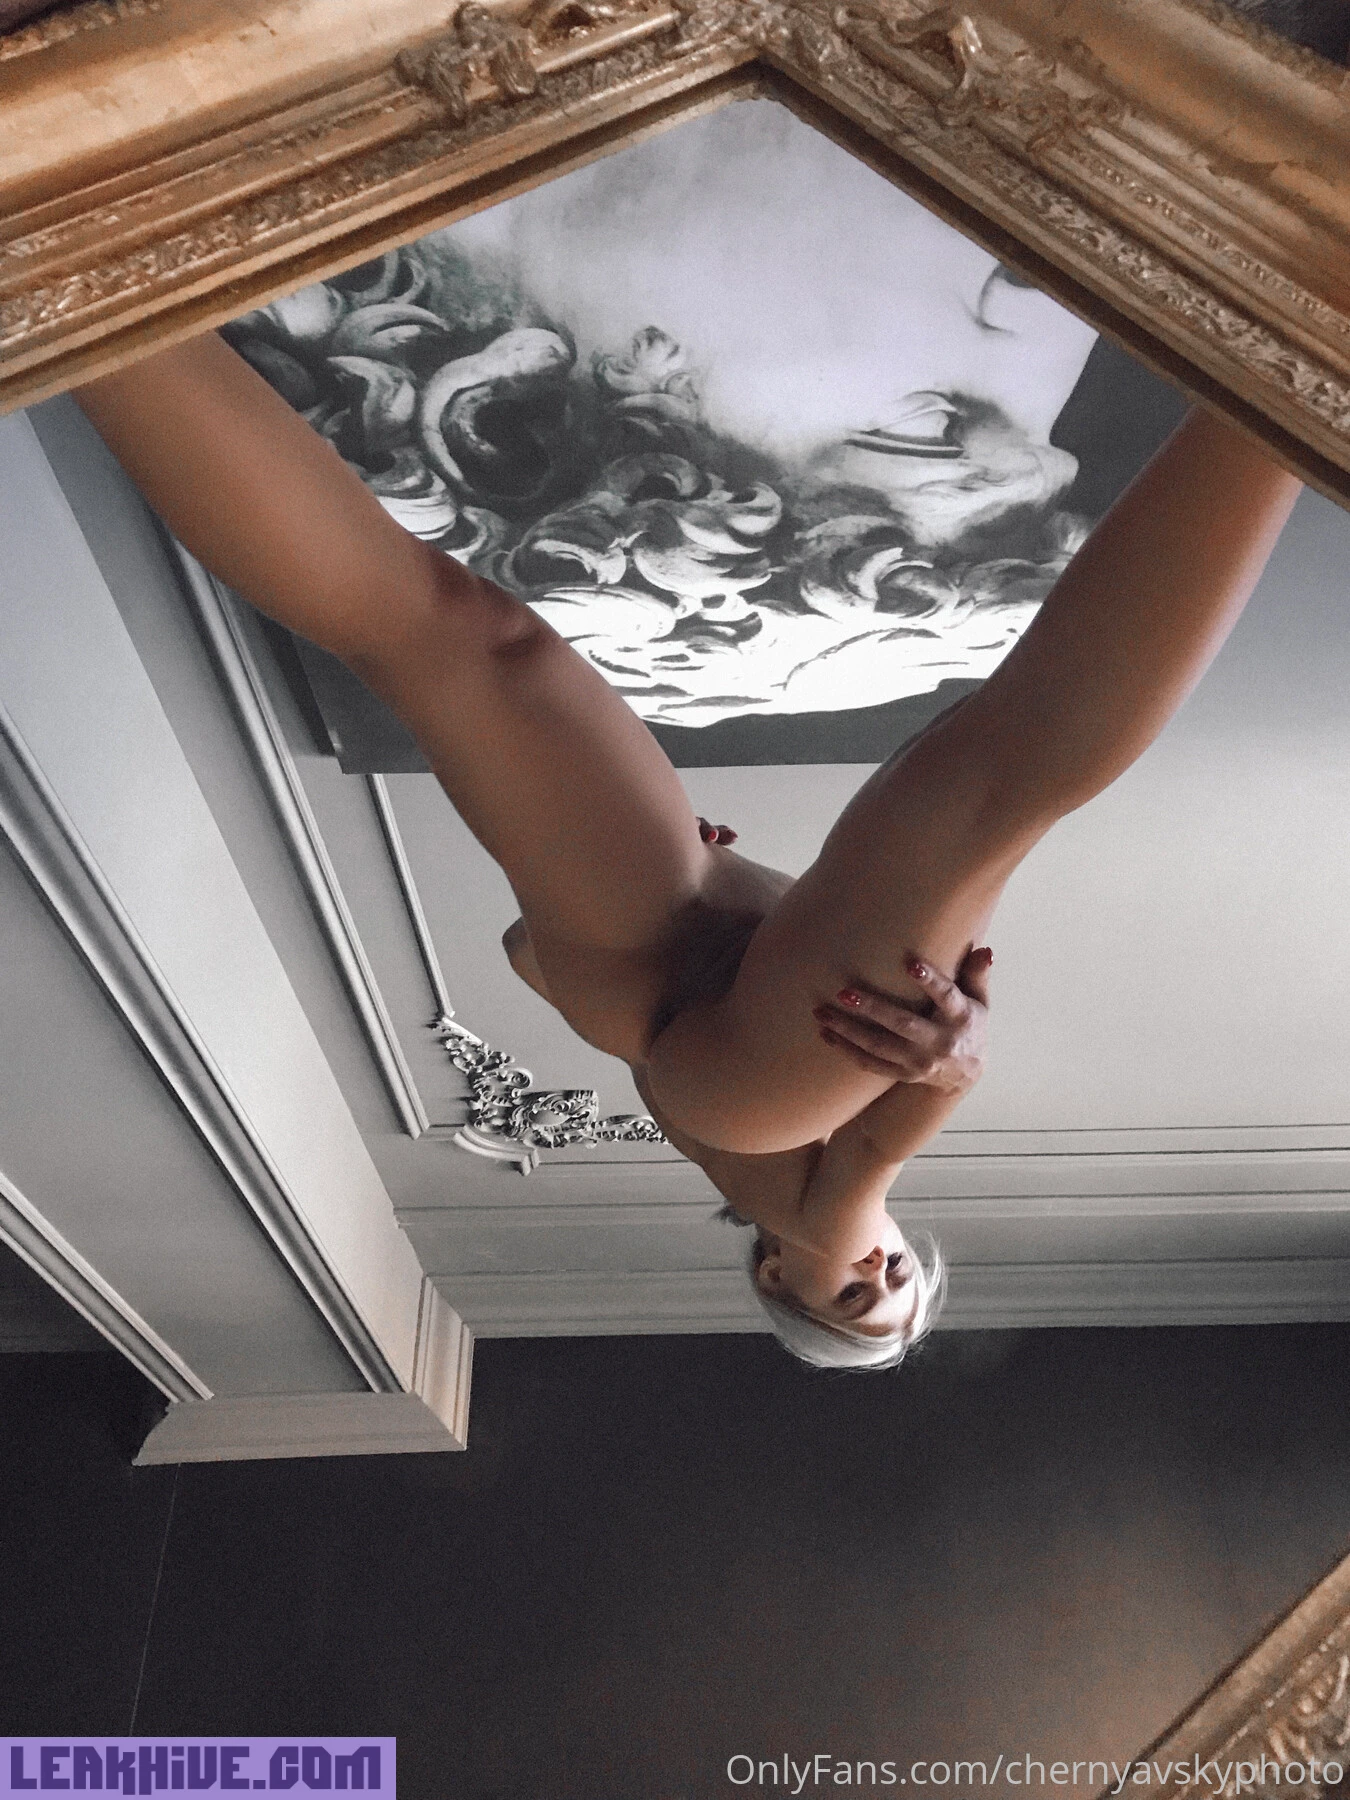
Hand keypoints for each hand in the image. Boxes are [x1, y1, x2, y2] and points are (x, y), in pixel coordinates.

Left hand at [813, 947, 992, 1093]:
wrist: (965, 1073)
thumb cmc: (968, 1023)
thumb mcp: (980, 999)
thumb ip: (977, 973)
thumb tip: (984, 950)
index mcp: (960, 1017)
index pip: (947, 997)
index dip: (930, 981)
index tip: (911, 964)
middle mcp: (940, 1042)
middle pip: (903, 1024)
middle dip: (873, 1008)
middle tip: (843, 992)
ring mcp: (920, 1062)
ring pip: (880, 1046)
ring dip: (848, 1030)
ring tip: (822, 1012)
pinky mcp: (903, 1074)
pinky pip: (871, 1064)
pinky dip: (847, 1050)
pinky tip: (826, 1034)